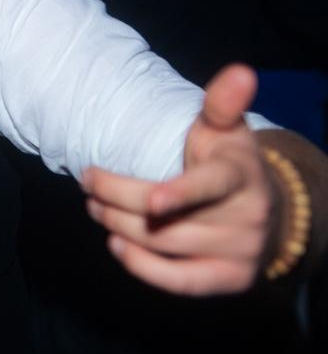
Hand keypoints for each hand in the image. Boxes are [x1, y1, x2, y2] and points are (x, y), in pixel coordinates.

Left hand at [80, 63, 273, 294]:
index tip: (153, 200)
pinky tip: (116, 245)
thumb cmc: (229, 162)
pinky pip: (179, 282)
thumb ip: (223, 104)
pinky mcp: (228, 279)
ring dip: (117, 225)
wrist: (266, 210)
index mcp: (242, 176)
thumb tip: (239, 71)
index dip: (182, 194)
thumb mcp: (225, 130)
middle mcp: (246, 218)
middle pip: (166, 217)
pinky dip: (141, 266)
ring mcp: (239, 252)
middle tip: (87, 183)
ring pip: (163, 244)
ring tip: (94, 207)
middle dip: (115, 198)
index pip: (211, 186)